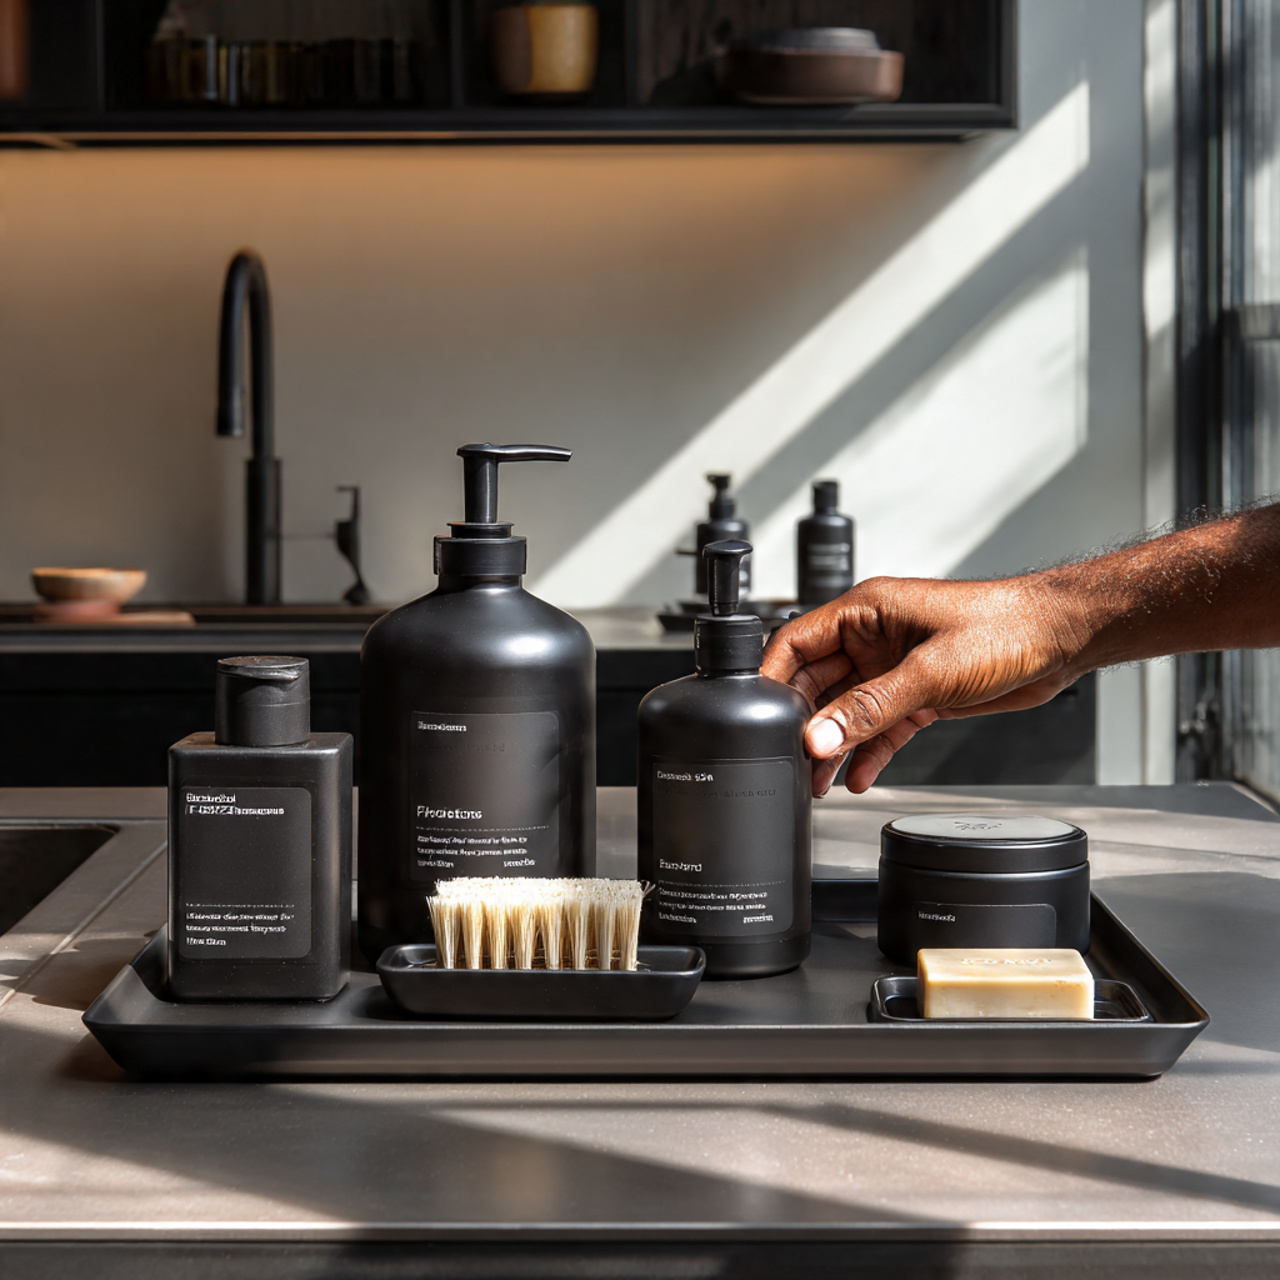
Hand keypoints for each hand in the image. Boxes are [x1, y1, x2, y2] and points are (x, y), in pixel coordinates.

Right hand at [761, 576, 1086, 795]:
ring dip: (834, 745)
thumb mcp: (930, 672)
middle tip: (791, 760)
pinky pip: (880, 727)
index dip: (772, 678)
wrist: (1061, 640)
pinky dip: (869, 753)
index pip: (796, 642)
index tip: (756, 715)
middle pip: (817, 683)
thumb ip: (870, 708)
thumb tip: (821, 735)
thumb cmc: (1006, 628)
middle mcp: (874, 638)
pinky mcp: (919, 694)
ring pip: (847, 711)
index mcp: (866, 612)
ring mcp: (894, 667)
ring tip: (818, 781)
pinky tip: (858, 778)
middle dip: (804, 723)